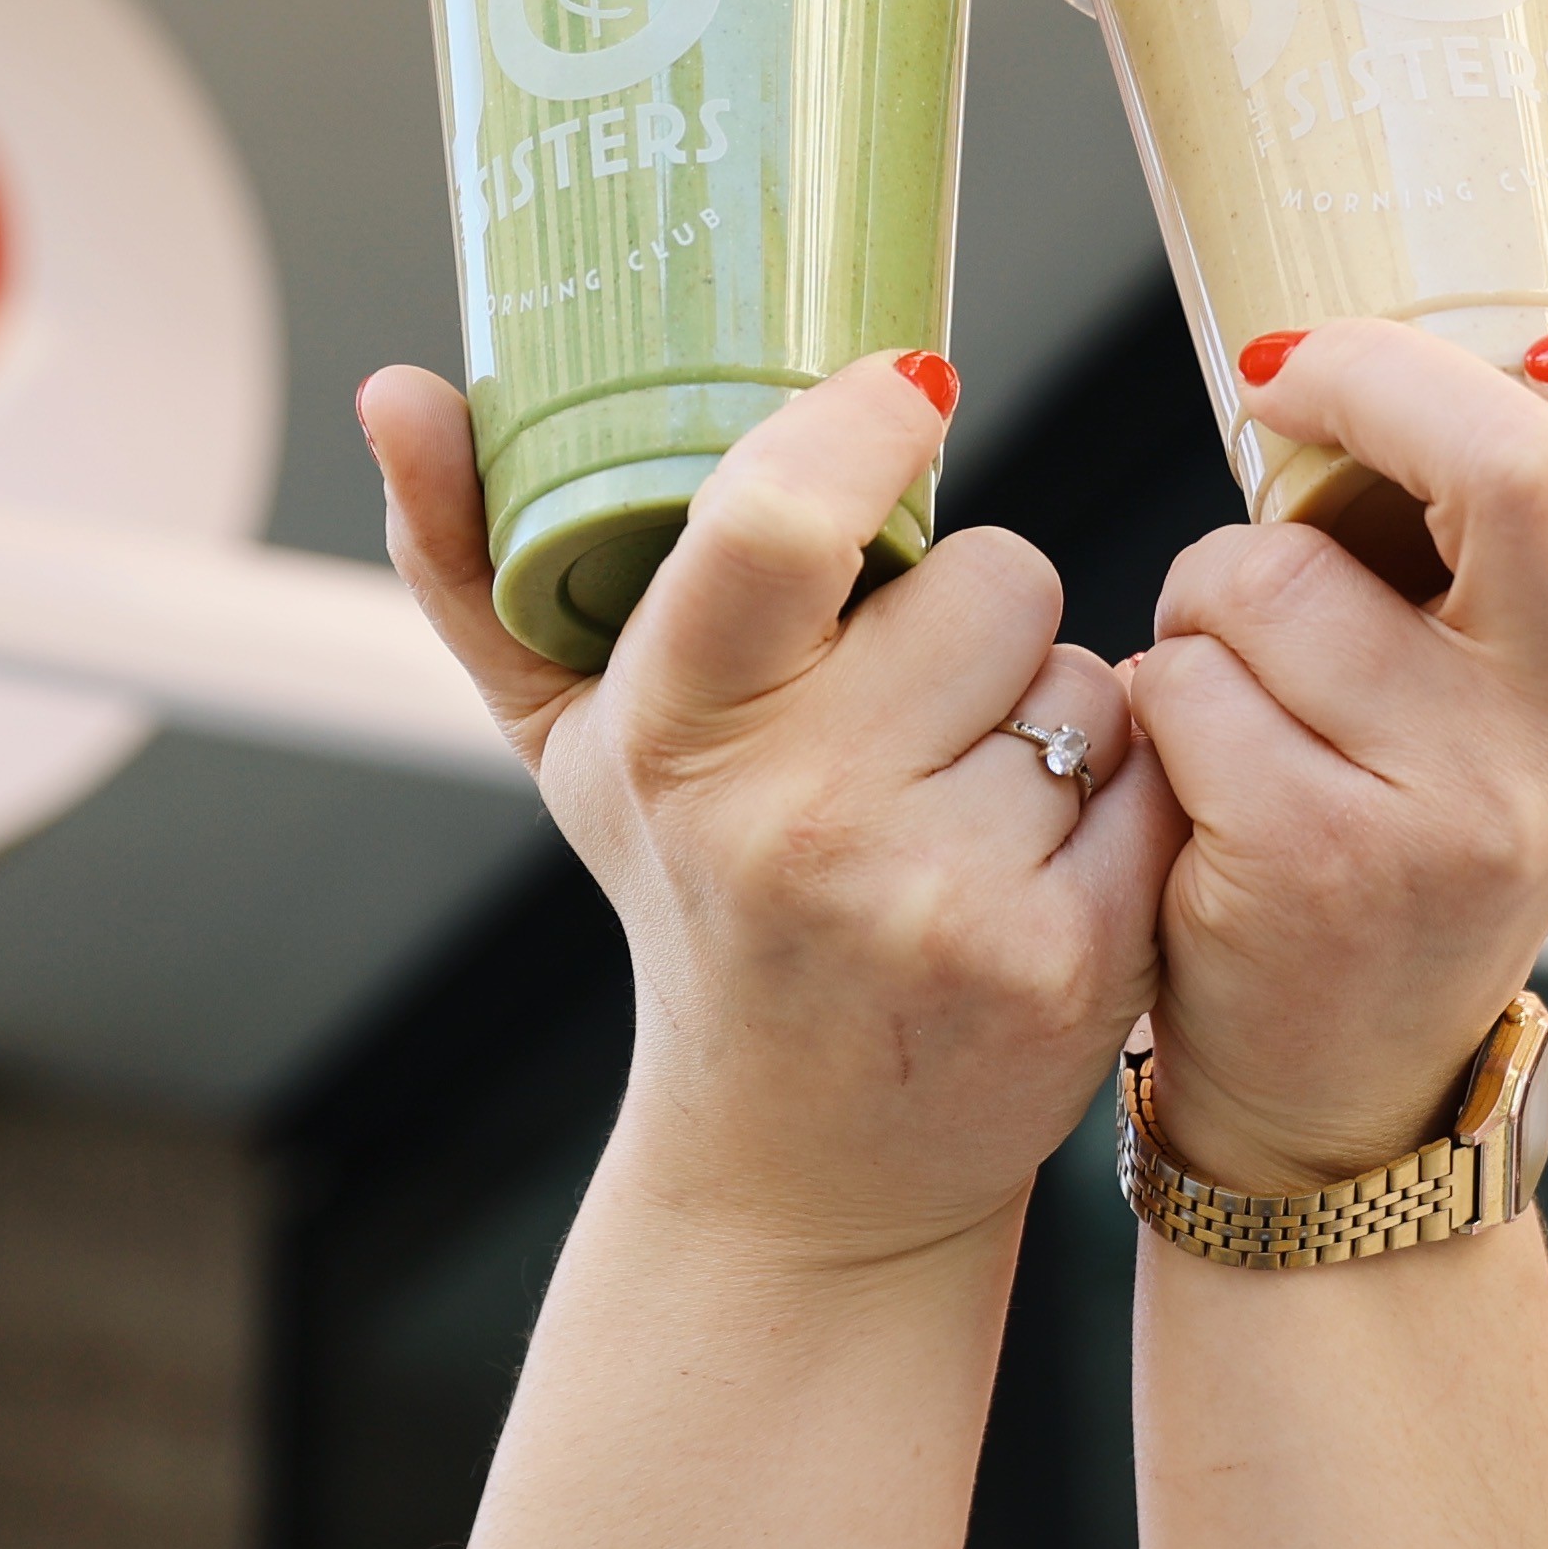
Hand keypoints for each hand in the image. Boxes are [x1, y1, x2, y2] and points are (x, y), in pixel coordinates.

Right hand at [367, 357, 1175, 1272]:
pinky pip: (1152, 777)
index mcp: (678, 732)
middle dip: (970, 617)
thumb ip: (470, 558)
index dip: (861, 429)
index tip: (905, 392)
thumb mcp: (572, 741)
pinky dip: (1116, 806)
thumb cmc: (693, 898)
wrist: (801, 1159)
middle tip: (903, 709)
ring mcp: (940, 897)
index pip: (776, 520)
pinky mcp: (1065, 960)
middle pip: (996, 573)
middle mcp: (803, 818)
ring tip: (952, 802)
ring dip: (1043, 716)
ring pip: (1080, 677)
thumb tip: (395, 389)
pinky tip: (1032, 867)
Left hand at [1120, 308, 1547, 1194]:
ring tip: (1246, 658)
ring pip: (1278, 566)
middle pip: (1521, 464)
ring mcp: (1473, 806)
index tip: (1543, 357)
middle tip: (1287, 379)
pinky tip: (1208, 755)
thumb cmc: (1435, 797)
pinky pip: (1188, 674)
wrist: (1341, 1065)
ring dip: (1214, 582)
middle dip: (1364, 380)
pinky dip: (1163, 685)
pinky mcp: (1325, 863)